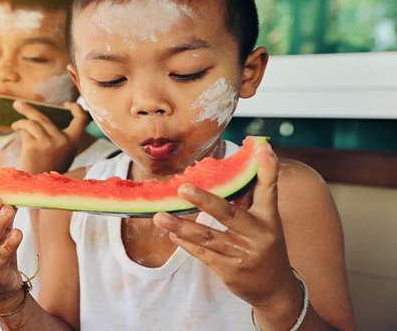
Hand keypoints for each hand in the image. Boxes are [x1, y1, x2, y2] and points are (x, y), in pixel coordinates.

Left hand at [11, 101, 88, 173]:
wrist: (38, 188)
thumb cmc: (49, 170)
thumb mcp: (63, 154)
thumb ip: (61, 138)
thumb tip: (48, 119)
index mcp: (73, 142)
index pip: (82, 119)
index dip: (76, 108)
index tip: (66, 104)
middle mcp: (63, 140)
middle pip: (44, 118)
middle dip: (29, 109)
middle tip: (17, 104)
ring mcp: (48, 143)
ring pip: (33, 123)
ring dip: (21, 121)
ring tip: (15, 125)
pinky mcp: (34, 146)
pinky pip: (25, 131)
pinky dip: (19, 129)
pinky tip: (15, 131)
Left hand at [152, 143, 300, 321]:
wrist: (275, 288)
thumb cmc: (264, 245)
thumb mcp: (266, 222)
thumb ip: (249, 198)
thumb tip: (222, 170)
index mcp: (269, 218)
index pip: (269, 189)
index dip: (267, 168)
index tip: (261, 146)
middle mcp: (258, 236)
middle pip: (228, 215)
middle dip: (205, 200)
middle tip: (182, 188)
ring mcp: (243, 255)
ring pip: (208, 237)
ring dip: (181, 226)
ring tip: (159, 216)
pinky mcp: (230, 271)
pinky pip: (203, 254)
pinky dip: (185, 242)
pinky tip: (170, 232)